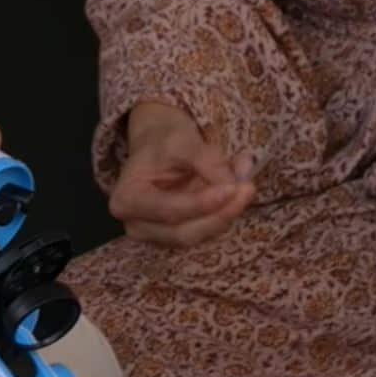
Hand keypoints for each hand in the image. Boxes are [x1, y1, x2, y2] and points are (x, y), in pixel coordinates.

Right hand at [110, 102, 256, 246]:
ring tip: (245, 181)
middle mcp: (138, 225)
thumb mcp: (182, 141)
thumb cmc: (163, 141)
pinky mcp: (179, 235)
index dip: (202, 204)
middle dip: (220, 214)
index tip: (233, 187)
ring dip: (228, 211)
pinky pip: (208, 230)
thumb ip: (207, 162)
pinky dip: (226, 211)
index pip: (168, 212)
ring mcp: (158, 235)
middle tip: (248, 188)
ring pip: (201, 235)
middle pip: (185, 233)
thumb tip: (235, 184)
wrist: (160, 146)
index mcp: (127, 200)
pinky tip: (237, 189)